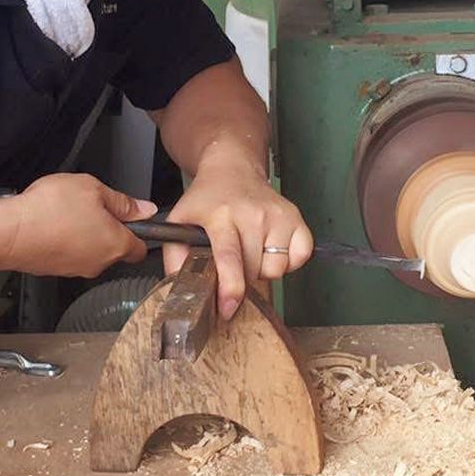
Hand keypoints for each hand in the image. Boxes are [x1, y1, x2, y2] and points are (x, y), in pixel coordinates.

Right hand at [0, 174, 155, 277]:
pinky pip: (69, 253)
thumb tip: (144, 209)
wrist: (8, 232)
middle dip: (108, 227)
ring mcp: (75, 269)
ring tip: (68, 211)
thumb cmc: (49, 210)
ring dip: (85, 232)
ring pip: (91, 250)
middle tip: (93, 205)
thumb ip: (123, 201)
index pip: (141, 248)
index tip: (131, 217)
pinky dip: (65, 239)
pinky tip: (52, 222)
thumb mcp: (94, 189)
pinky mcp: (54, 270)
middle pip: (115, 248)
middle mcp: (99, 263)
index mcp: (116, 245)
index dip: (140, 231)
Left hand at [162, 161, 312, 320]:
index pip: (229, 257)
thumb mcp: (180, 220)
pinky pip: (299, 258)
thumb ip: (175, 256)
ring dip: (263, 269)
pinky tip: (271, 246)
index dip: (231, 287)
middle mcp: (252, 213)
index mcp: (221, 216)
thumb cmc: (207, 199)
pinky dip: (288, 261)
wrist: (233, 168)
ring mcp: (277, 214)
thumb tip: (183, 289)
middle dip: (242, 279)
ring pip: (277, 268)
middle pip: (254, 270)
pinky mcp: (295, 217)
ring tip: (251, 251)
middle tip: (232, 263)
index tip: (228, 307)